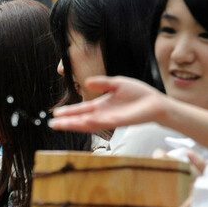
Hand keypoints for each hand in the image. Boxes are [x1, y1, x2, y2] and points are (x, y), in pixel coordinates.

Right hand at [49, 76, 166, 132]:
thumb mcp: (117, 83)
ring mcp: (111, 119)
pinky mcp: (120, 121)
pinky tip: (84, 121)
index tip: (56, 114)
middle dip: (67, 122)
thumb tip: (88, 81)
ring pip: (89, 124)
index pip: (81, 110)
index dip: (69, 112)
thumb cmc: (138, 94)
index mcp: (101, 106)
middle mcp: (103, 115)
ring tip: (62, 125)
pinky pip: (105, 122)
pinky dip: (95, 122)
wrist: (155, 103)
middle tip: (52, 124)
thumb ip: (103, 83)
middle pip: (81, 119)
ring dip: (75, 124)